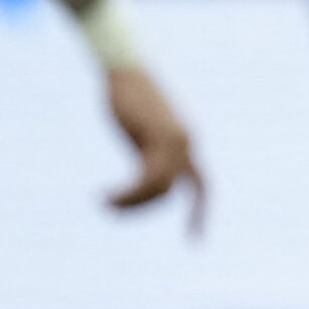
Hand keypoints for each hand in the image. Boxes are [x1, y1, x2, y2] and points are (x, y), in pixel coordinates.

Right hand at [103, 66, 203, 232]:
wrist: (125, 70)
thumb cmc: (129, 98)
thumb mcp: (142, 133)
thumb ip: (149, 156)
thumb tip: (148, 181)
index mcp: (187, 143)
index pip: (202, 186)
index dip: (201, 213)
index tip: (195, 239)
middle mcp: (187, 144)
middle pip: (170, 191)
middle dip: (141, 206)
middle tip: (113, 209)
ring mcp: (175, 141)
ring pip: (159, 188)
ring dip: (131, 201)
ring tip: (106, 203)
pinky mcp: (158, 138)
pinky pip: (147, 178)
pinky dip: (127, 193)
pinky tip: (107, 197)